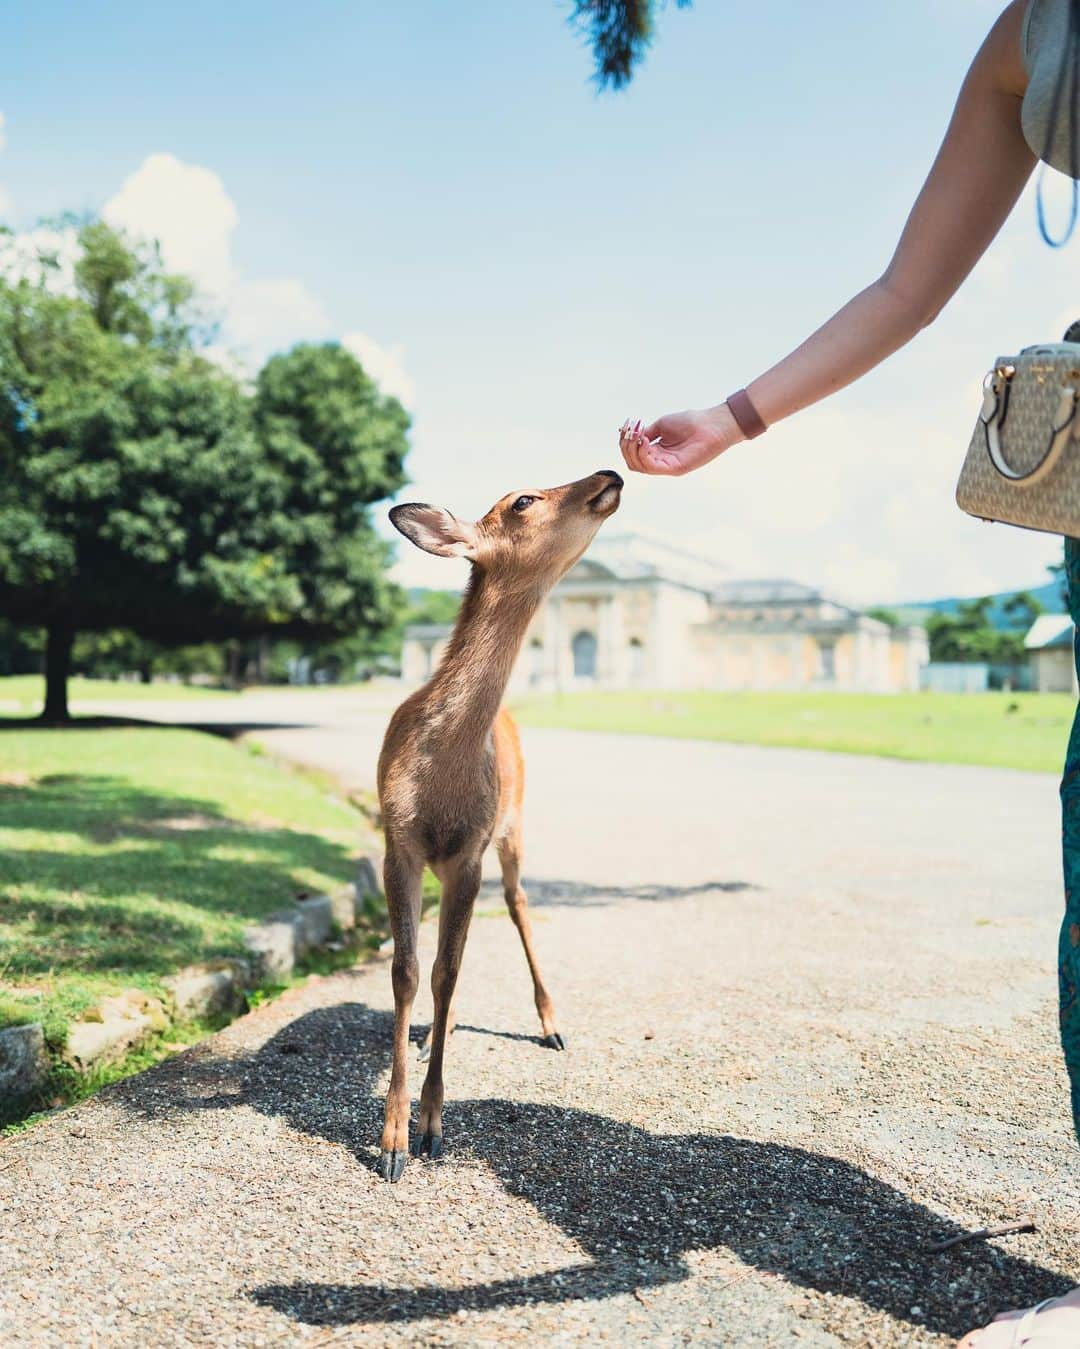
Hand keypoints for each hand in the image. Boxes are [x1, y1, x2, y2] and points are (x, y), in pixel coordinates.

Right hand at [618, 404, 742, 476]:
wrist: (711, 424)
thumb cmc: (691, 422)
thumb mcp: (661, 425)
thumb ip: (645, 433)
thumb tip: (629, 434)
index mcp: (658, 452)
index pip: (633, 455)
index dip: (625, 442)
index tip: (625, 427)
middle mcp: (661, 462)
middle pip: (633, 463)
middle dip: (626, 447)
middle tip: (629, 431)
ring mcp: (668, 467)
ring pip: (639, 466)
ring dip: (632, 450)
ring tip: (637, 435)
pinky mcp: (675, 469)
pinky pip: (651, 467)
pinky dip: (643, 453)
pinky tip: (644, 440)